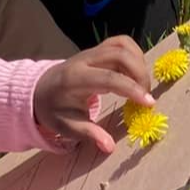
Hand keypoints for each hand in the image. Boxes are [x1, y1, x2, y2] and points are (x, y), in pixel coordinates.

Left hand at [32, 37, 152, 150]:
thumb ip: (89, 134)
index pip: (110, 78)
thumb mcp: (67, 127)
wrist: (39, 90)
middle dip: (140, 74)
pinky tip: (136, 73)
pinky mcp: (98, 49)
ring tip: (142, 85)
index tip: (149, 103)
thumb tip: (109, 147)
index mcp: (75, 79)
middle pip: (120, 54)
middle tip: (146, 96)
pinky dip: (135, 54)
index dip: (132, 89)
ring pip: (123, 45)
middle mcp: (84, 60)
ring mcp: (91, 51)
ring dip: (139, 63)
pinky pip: (121, 43)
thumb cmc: (55, 110)